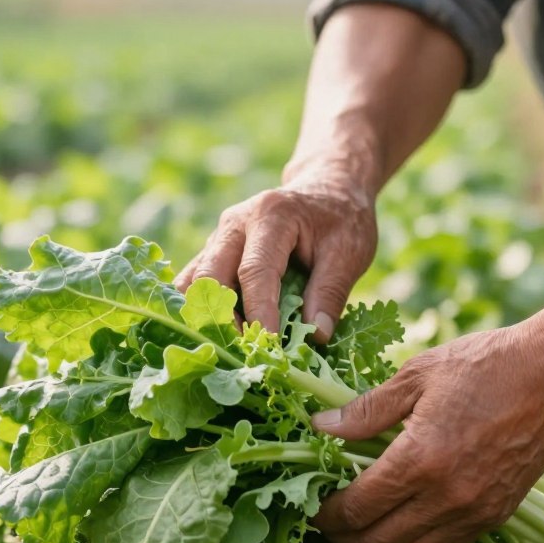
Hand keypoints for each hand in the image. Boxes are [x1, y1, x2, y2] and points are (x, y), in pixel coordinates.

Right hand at [176, 176, 376, 341]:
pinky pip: (195, 282)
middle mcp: (236, 223)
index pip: (255, 271)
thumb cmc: (341, 220)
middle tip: (245, 353)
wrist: (328, 190)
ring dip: (206, 317)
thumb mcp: (349, 253)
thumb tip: (316, 336)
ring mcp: (220, 236)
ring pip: (194, 281)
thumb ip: (331, 293)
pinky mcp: (215, 251)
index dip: (259, 312)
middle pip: (210, 275)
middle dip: (223, 319)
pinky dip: (201, 310)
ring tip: (229, 351)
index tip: (269, 347)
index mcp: (271, 216)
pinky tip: (216, 338)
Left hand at [311, 321, 543, 542]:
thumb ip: (365, 409)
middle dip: (344, 540)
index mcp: (419, 460)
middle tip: (327, 523)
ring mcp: (474, 512)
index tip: (311, 507)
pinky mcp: (496, 516)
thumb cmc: (485, 365)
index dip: (326, 515)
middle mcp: (446, 497)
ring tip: (361, 529)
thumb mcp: (416, 375)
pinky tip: (403, 522)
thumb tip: (320, 427)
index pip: (356, 509)